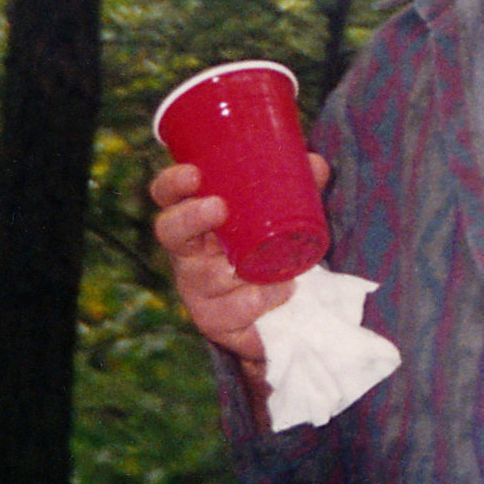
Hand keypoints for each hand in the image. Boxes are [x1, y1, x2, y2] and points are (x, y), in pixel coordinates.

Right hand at [150, 155, 331, 404]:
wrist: (280, 316)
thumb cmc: (268, 254)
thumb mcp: (281, 220)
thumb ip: (297, 190)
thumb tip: (315, 163)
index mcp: (197, 222)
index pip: (168, 198)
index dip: (172, 184)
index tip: (192, 173)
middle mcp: (189, 253)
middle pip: (170, 231)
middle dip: (190, 217)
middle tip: (218, 207)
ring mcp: (197, 289)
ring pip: (208, 275)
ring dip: (240, 268)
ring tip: (274, 266)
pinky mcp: (214, 320)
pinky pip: (236, 308)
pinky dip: (264, 296)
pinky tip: (284, 290)